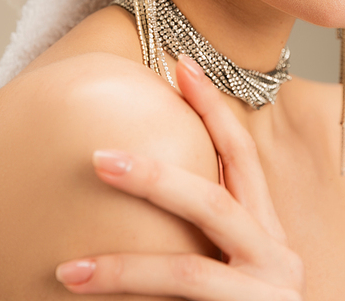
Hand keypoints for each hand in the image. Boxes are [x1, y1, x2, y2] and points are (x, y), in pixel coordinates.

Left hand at [55, 55, 304, 299]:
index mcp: (269, 230)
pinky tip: (94, 299)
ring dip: (125, 268)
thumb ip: (217, 228)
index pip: (241, 154)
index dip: (212, 107)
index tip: (179, 66)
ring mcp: (266, 297)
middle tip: (99, 157)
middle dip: (156, 174)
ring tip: (69, 270)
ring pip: (190, 273)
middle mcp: (275, 257)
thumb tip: (154, 179)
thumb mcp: (243, 263)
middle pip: (215, 198)